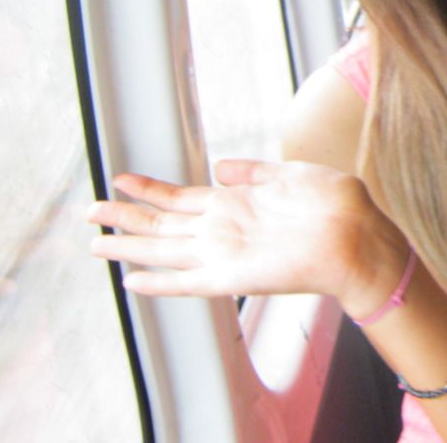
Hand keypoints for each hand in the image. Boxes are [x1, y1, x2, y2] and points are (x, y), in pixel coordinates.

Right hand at [87, 159, 406, 312]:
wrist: (360, 236)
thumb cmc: (333, 204)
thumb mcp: (289, 175)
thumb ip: (253, 172)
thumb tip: (219, 166)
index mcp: (235, 203)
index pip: (180, 197)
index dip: (149, 190)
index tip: (120, 180)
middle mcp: (224, 229)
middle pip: (161, 223)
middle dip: (123, 217)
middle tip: (87, 212)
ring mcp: (226, 252)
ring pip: (164, 248)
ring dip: (128, 244)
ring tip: (93, 240)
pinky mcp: (233, 276)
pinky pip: (187, 282)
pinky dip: (160, 281)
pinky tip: (132, 280)